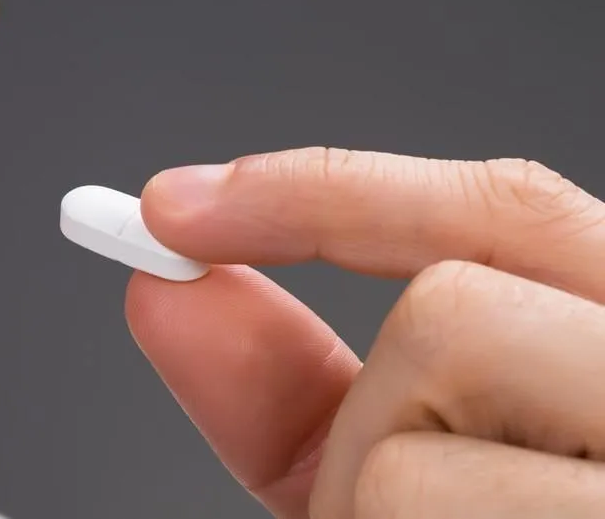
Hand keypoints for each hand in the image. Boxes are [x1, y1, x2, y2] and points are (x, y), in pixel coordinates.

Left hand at [125, 148, 604, 517]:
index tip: (175, 212)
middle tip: (391, 517)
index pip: (507, 209)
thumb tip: (173, 298)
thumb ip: (307, 392)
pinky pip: (413, 515)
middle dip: (365, 428)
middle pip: (445, 317)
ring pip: (408, 450)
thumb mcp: (424, 482)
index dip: (326, 193)